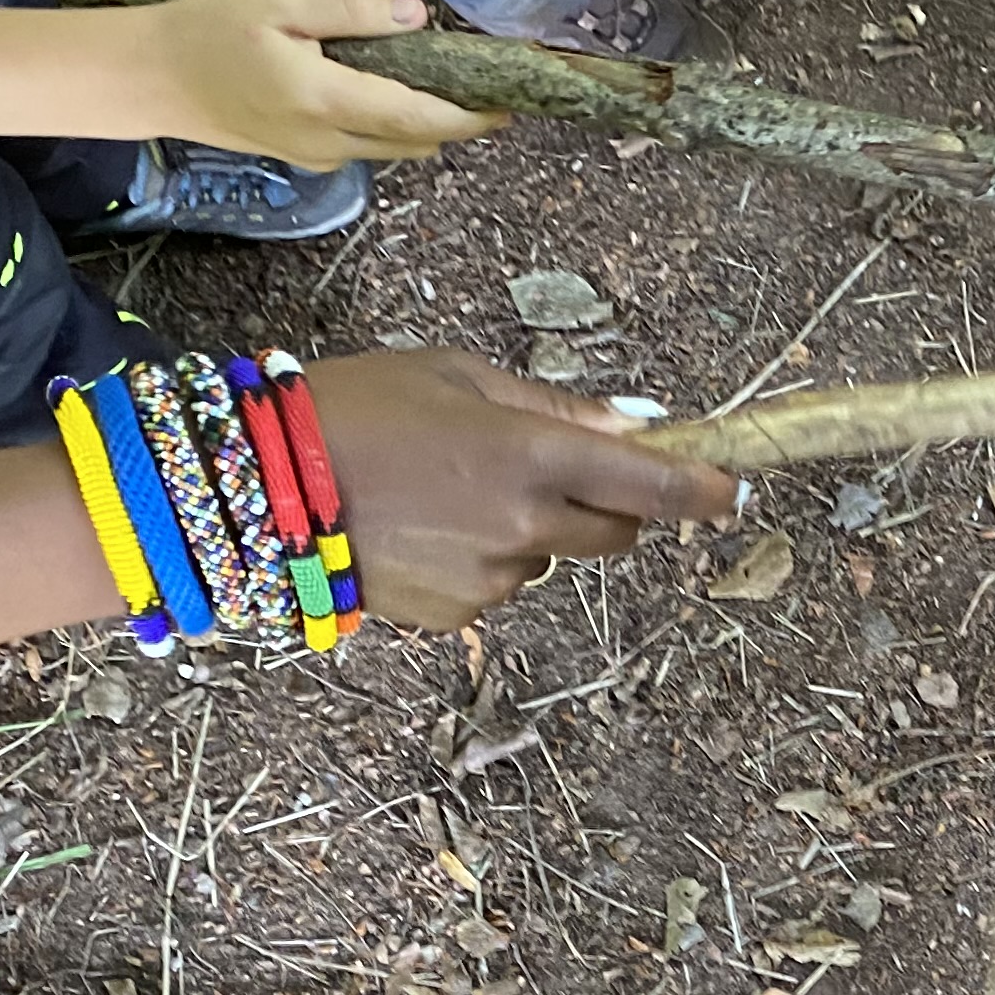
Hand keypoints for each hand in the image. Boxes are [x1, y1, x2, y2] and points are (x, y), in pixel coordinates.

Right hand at [127, 0, 498, 164]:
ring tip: (456, 87)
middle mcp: (331, 141)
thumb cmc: (210, 30)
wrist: (153, 79)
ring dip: (429, 125)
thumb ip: (351, 10)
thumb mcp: (281, 0)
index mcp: (328, 100)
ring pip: (395, 149)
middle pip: (418, 142)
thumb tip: (417, 18)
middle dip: (461, 120)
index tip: (512, 101)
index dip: (473, 114)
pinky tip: (396, 91)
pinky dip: (393, 126)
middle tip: (494, 88)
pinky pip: (367, 146)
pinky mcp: (306, 157)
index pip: (421, 118)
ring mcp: (319, 156)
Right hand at [308, 350, 742, 627]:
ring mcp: (493, 577)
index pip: (651, 484)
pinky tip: (425, 529)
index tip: (733, 490)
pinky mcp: (459, 615)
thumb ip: (555, 409)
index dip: (703, 490)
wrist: (261, 487)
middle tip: (545, 468)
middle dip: (607, 504)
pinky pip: (501, 585)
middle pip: (617, 532)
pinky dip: (483, 561)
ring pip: (552, 557)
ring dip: (531, 530)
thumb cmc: (359, 409)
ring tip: (449, 493)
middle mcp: (524, 525)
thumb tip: (636, 426)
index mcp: (531, 455)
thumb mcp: (460, 379)